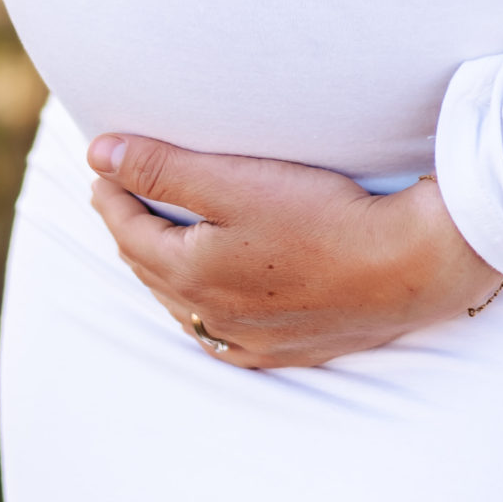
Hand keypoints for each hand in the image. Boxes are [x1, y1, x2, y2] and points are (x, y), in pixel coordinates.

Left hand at [87, 134, 502, 367]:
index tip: (101, 166)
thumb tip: (98, 153)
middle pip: (153, 269)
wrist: (404, 266)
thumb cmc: (320, 218)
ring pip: (185, 305)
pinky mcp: (286, 348)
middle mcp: (212, 318)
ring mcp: (250, 339)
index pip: (131, 231)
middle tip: (119, 197)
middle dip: (131, 230)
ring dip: (163, 269)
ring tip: (157, 239)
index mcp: (191, 275)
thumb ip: (162, 167)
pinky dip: (203, 307)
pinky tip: (213, 302)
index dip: (112, 194)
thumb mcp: (233, 181)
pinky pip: (224, 333)